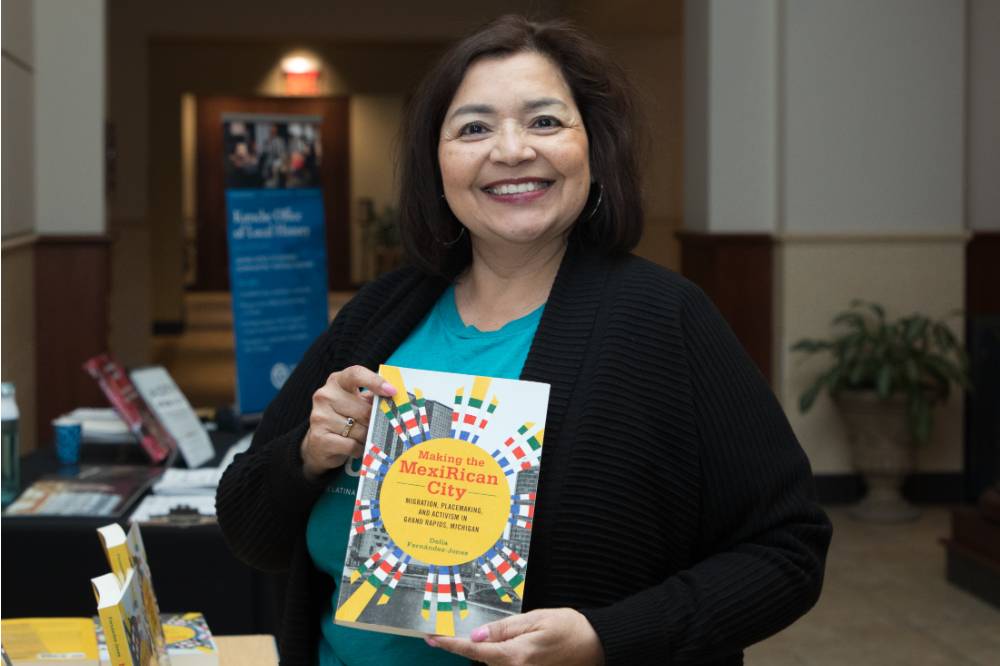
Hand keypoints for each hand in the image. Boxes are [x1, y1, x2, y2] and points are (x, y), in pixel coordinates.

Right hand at [300, 365, 395, 480]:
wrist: (319, 444)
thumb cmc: (344, 418)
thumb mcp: (356, 403)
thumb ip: (373, 398)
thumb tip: (395, 399)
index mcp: (336, 381)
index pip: (356, 374)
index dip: (375, 382)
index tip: (392, 391)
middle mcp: (324, 396)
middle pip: (364, 410)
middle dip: (374, 421)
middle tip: (376, 426)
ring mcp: (320, 416)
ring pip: (359, 430)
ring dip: (367, 437)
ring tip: (362, 437)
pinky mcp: (319, 438)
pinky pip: (352, 445)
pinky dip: (358, 449)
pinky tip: (355, 447)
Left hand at [426, 608, 603, 665]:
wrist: (598, 646)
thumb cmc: (570, 628)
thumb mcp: (535, 619)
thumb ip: (504, 629)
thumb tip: (476, 637)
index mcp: (516, 656)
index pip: (474, 652)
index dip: (450, 645)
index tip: (432, 638)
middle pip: (482, 660)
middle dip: (470, 645)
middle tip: (456, 628)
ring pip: (494, 665)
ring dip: (487, 651)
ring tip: (496, 632)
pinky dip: (500, 656)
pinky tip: (505, 643)